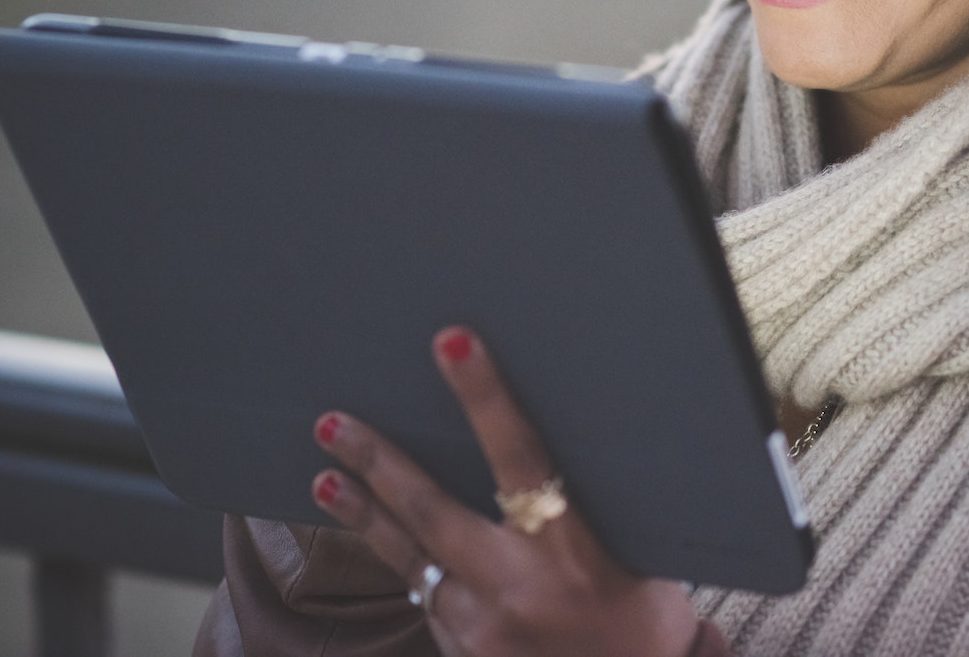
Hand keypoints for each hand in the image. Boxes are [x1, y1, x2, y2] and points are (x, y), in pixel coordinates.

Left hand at [311, 327, 703, 656]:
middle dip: (378, 463)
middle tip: (332, 423)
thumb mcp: (645, 567)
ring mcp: (478, 628)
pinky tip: (385, 537)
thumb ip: (598, 516)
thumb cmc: (645, 630)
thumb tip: (556, 448)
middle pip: (431, 512)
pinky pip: (425, 596)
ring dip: (364, 515)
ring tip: (323, 479)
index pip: (522, 460)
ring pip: (409, 558)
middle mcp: (515, 589)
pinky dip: (405, 562)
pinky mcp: (459, 652)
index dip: (486, 398)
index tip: (452, 343)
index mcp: (573, 555)